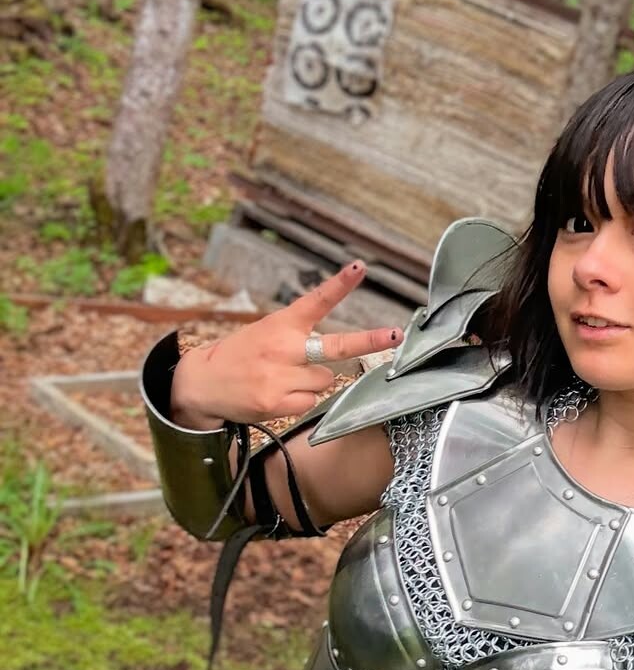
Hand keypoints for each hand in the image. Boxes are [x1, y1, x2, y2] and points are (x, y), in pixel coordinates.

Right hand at [170, 262, 402, 425]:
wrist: (202, 383)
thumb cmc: (240, 357)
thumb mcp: (264, 334)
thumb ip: (297, 340)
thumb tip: (332, 363)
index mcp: (281, 325)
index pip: (315, 301)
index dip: (339, 285)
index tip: (360, 268)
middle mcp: (284, 348)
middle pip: (337, 347)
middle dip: (369, 341)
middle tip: (395, 334)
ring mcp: (280, 376)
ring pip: (326, 381)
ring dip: (312, 382)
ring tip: (281, 379)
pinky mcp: (277, 401)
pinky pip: (310, 402)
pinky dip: (299, 400)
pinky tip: (276, 394)